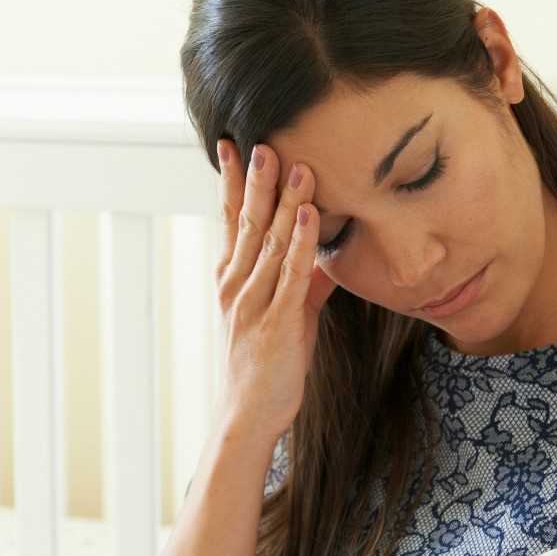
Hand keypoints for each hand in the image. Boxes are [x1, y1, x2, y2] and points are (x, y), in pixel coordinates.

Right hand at [212, 139, 337, 441]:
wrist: (247, 415)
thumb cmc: (265, 368)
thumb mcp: (284, 318)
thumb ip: (302, 286)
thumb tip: (325, 261)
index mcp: (232, 280)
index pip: (231, 221)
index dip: (234, 182)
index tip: (232, 144)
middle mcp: (236, 285)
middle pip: (248, 222)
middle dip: (257, 180)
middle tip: (263, 139)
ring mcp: (254, 303)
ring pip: (269, 243)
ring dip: (285, 203)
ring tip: (297, 165)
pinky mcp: (276, 323)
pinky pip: (290, 275)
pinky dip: (300, 243)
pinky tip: (310, 215)